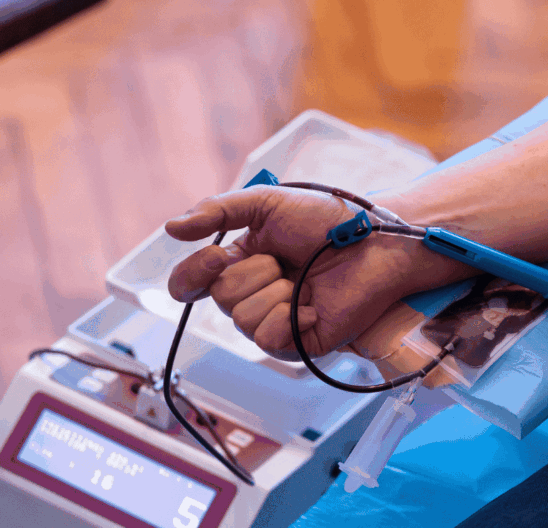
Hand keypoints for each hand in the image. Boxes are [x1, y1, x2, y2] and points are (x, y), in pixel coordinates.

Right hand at [165, 186, 442, 358]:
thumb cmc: (329, 221)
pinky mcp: (300, 344)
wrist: (376, 242)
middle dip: (255, 272)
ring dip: (276, 293)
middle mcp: (253, 296)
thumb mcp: (267, 204)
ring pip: (243, 321)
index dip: (192, 275)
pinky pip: (269, 340)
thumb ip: (218, 211)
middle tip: (287, 261)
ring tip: (304, 281)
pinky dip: (291, 317)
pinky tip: (314, 305)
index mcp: (239, 264)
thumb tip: (171, 228)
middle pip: (220, 298)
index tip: (217, 257)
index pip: (189, 284)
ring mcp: (276, 322)